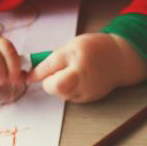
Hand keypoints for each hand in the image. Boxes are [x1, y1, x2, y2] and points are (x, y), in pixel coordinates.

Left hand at [29, 32, 146, 101]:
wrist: (120, 60)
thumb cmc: (94, 49)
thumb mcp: (71, 46)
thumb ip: (52, 60)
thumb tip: (31, 74)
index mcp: (76, 62)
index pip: (49, 71)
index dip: (36, 74)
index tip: (26, 75)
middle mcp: (82, 79)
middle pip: (54, 88)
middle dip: (49, 82)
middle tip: (55, 73)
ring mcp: (87, 91)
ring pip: (60, 94)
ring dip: (59, 86)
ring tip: (71, 73)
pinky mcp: (89, 99)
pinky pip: (70, 97)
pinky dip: (69, 90)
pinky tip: (79, 80)